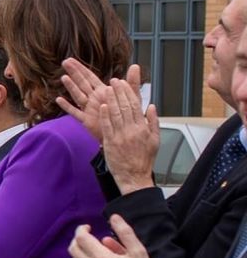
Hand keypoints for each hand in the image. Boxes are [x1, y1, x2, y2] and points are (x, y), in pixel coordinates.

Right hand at [59, 61, 140, 140]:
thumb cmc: (127, 115)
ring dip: (71, 87)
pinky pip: (75, 112)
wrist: (124, 133)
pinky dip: (67, 106)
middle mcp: (93, 98)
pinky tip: (59, 100)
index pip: (89, 77)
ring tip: (64, 78)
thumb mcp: (132, 97)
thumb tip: (135, 66)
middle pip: (81, 83)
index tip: (71, 59)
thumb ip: (132, 82)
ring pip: (77, 95)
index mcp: (103, 91)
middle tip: (65, 62)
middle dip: (74, 72)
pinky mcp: (86, 120)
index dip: (80, 68)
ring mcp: (89, 109)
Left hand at [70, 215, 155, 257]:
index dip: (81, 230)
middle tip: (88, 239)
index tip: (88, 228)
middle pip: (73, 249)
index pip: (81, 238)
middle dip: (79, 240)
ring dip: (81, 255)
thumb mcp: (138, 251)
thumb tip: (114, 217)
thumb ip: (125, 232)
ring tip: (94, 254)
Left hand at [100, 78, 160, 192]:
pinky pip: (107, 126)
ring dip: (111, 100)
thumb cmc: (144, 159)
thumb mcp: (155, 140)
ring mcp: (120, 136)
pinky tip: (102, 106)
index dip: (129, 93)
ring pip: (115, 114)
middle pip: (125, 107)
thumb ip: (153, 122)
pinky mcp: (110, 142)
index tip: (124, 83)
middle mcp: (132, 130)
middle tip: (114, 81)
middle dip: (119, 92)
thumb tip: (151, 107)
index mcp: (143, 128)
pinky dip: (105, 115)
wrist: (134, 176)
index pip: (135, 106)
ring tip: (107, 89)